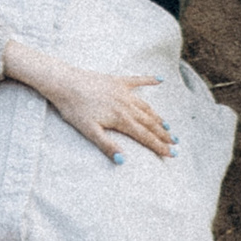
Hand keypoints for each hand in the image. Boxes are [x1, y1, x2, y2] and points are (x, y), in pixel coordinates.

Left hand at [1, 44, 175, 163]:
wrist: (64, 82)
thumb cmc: (74, 108)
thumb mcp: (89, 131)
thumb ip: (107, 146)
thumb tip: (123, 160)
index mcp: (121, 119)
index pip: (145, 136)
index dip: (159, 146)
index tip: (172, 154)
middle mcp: (126, 104)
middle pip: (149, 122)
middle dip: (163, 134)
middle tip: (175, 143)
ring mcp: (123, 91)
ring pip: (146, 105)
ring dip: (158, 116)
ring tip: (168, 125)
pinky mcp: (117, 80)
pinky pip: (137, 80)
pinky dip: (149, 80)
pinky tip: (159, 79)